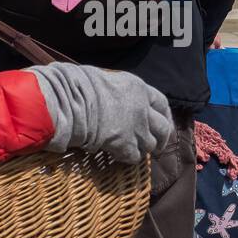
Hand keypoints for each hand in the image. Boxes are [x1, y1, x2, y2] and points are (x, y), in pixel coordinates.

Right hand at [28, 64, 173, 163]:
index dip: (165, 115)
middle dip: (162, 138)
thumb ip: (116, 90)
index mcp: (138, 89)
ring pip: (150, 144)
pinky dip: (129, 157)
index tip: (164, 121)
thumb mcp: (106, 79)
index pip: (162, 103)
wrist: (72, 102)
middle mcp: (142, 109)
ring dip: (143, 148)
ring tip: (133, 149)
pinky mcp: (126, 145)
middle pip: (163, 127)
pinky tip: (119, 155)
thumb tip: (110, 95)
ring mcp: (136, 128)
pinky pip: (134, 156)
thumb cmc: (80, 85)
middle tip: (157, 146)